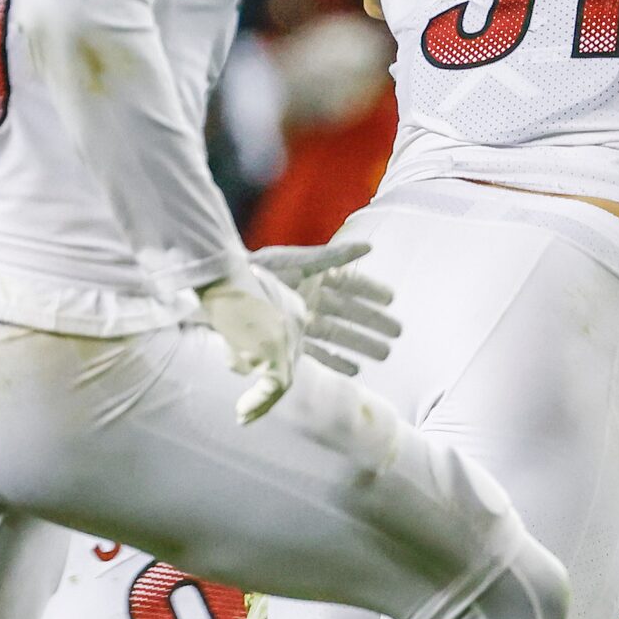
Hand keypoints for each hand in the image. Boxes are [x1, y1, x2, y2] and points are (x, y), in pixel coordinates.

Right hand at [202, 268, 303, 424]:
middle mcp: (298, 323)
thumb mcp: (240, 310)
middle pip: (289, 367)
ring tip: (242, 415)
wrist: (218, 272)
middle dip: (268, 394)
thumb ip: (248, 333)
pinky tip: (242, 411)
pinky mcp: (274, 346)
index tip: (258, 392)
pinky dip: (259, 401)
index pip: (289, 351)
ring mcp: (288, 335)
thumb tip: (244, 362)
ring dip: (261, 402)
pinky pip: (274, 384)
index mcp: (293, 310)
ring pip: (283, 380)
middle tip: (247, 413)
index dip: (272, 375)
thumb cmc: (220, 287)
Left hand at [251, 239, 399, 378]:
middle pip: (348, 313)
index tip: (392, 299)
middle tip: (397, 335)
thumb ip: (334, 256)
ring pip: (338, 334)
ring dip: (361, 344)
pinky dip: (336, 360)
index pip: (350, 284)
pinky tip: (354, 371)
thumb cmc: (259, 269)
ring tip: (384, 355)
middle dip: (373, 324)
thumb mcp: (299, 261)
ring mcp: (299, 320)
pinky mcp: (287, 340)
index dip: (371, 291)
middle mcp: (309, 298)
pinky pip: (318, 353)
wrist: (222, 289)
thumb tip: (369, 247)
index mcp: (314, 276)